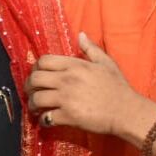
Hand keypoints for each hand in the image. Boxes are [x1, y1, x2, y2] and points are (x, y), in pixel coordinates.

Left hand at [26, 32, 142, 135]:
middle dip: (28, 86)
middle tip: (32, 92)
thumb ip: (90, 49)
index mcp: (75, 65)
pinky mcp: (68, 116)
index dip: (36, 68)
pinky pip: (46, 118)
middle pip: (35, 79)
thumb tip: (80, 35)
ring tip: (36, 108)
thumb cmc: (117, 87)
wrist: (126, 111)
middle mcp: (67, 80)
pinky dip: (44, 120)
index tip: (38, 75)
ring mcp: (66, 99)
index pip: (44, 61)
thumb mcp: (106, 63)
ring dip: (33, 105)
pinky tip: (48, 120)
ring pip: (36, 99)